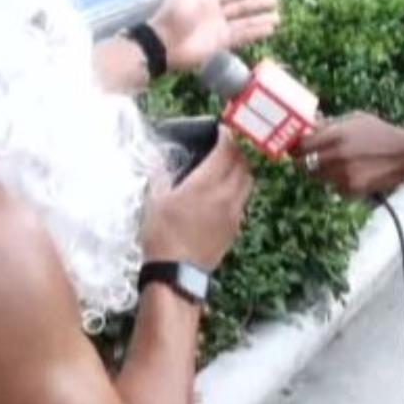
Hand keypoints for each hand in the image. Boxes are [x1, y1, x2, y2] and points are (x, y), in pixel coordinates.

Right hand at [142, 129, 253, 269]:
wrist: (176, 274)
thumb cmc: (162, 236)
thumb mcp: (155, 201)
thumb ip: (160, 175)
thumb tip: (157, 158)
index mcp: (206, 184)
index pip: (226, 151)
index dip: (227, 136)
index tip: (222, 129)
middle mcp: (226, 196)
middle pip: (243, 164)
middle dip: (238, 150)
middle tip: (228, 144)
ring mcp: (234, 214)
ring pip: (248, 182)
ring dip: (242, 169)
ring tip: (230, 165)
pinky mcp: (235, 229)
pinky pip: (244, 201)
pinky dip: (239, 189)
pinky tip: (226, 192)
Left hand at [148, 0, 281, 73]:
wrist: (163, 43)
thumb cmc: (172, 14)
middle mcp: (215, 13)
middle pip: (241, 7)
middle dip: (258, 5)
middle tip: (276, 2)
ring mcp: (219, 28)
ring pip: (245, 22)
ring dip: (261, 20)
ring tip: (278, 18)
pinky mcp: (221, 43)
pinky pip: (242, 35)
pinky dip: (256, 32)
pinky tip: (270, 29)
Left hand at [297, 114, 403, 197]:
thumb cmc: (381, 132)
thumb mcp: (355, 119)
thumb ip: (330, 124)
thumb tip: (308, 126)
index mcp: (335, 135)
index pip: (300, 145)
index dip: (295, 147)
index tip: (295, 146)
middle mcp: (336, 156)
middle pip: (303, 164)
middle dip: (303, 161)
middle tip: (308, 157)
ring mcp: (342, 175)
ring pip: (317, 178)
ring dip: (320, 172)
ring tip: (334, 164)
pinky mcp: (351, 190)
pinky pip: (332, 187)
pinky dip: (335, 182)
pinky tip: (350, 173)